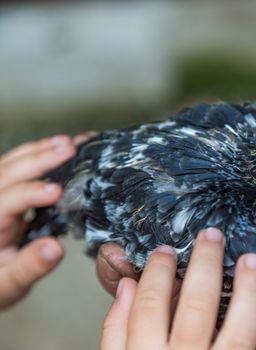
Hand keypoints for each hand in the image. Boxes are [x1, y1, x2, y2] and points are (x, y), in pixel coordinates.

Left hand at [0, 135, 76, 309]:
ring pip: (9, 164)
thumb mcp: (10, 285)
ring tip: (68, 143)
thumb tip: (55, 249)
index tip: (58, 191)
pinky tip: (58, 146)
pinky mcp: (5, 193)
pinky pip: (15, 166)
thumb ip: (30, 267)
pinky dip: (38, 153)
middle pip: (7, 174)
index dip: (31, 194)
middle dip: (39, 159)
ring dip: (39, 151)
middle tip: (70, 149)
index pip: (7, 202)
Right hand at [100, 228, 255, 349]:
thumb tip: (127, 285)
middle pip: (198, 304)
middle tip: (212, 235)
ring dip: (250, 288)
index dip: (158, 270)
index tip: (166, 250)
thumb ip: (117, 331)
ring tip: (252, 260)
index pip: (150, 304)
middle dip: (206, 262)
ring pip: (241, 327)